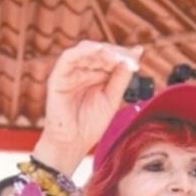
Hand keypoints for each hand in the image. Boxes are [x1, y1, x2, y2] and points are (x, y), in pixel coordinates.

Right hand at [33, 41, 142, 174]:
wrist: (72, 144)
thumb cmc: (89, 126)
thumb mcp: (111, 100)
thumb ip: (120, 79)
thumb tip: (132, 58)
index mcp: (93, 76)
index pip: (108, 57)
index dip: (123, 54)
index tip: (138, 55)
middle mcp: (81, 72)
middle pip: (99, 51)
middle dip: (116, 52)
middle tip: (131, 58)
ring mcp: (69, 73)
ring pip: (85, 50)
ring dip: (104, 51)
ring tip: (118, 58)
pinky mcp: (58, 77)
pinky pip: (69, 58)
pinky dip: (84, 52)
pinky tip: (99, 51)